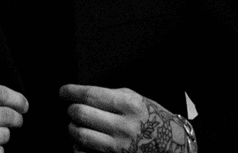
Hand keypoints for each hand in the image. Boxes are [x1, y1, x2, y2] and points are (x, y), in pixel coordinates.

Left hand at [59, 84, 195, 152]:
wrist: (174, 145)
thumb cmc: (154, 119)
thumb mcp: (136, 99)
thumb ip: (111, 96)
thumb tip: (82, 94)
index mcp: (129, 105)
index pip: (90, 95)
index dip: (71, 92)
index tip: (63, 92)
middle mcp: (123, 127)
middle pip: (81, 114)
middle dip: (72, 110)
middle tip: (72, 109)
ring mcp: (119, 147)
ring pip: (80, 135)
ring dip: (73, 128)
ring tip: (77, 125)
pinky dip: (79, 147)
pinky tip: (83, 142)